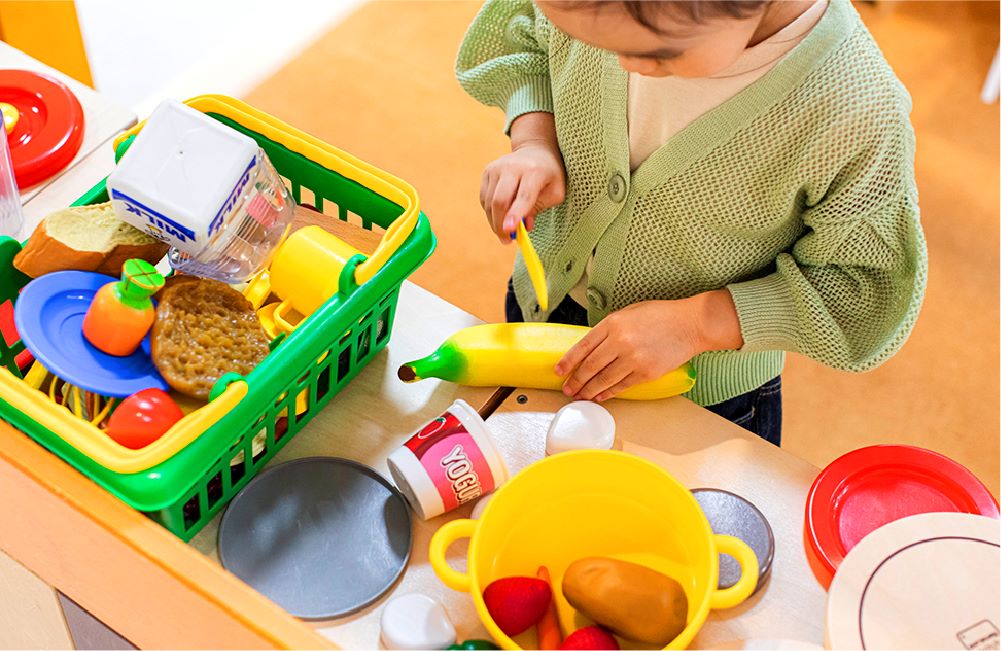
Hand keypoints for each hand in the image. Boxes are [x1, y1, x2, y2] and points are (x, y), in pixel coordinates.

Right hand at [479, 113, 565, 242]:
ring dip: (495, 222)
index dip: (516, 214)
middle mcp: (512, 166)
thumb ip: (539, 209)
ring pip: (489, 202)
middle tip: (506, 240)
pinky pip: (484, 198)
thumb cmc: (549, 175)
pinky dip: (490, 212)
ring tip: (504, 232)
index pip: (523, 196)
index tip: (509, 230)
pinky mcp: (487, 171)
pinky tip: (501, 216)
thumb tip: (523, 227)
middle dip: (500, 225)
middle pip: (500, 200)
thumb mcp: (555, 192)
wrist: (535, 150)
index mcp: (534, 170)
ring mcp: (496, 167)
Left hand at [555, 290, 743, 401]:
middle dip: (576, 380)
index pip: (583, 346)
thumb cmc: (660, 316)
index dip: (568, 361)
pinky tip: (600, 397)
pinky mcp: (647, 373)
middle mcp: (621, 341)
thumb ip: (609, 329)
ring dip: (589, 390)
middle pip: (590, 366)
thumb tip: (591, 348)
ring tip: (580, 396)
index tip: (558, 371)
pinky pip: (622, 386)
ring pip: (604, 380)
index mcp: (613, 323)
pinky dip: (608, 393)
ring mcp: (634, 359)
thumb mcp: (629, 313)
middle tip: (567, 389)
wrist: (691, 324)